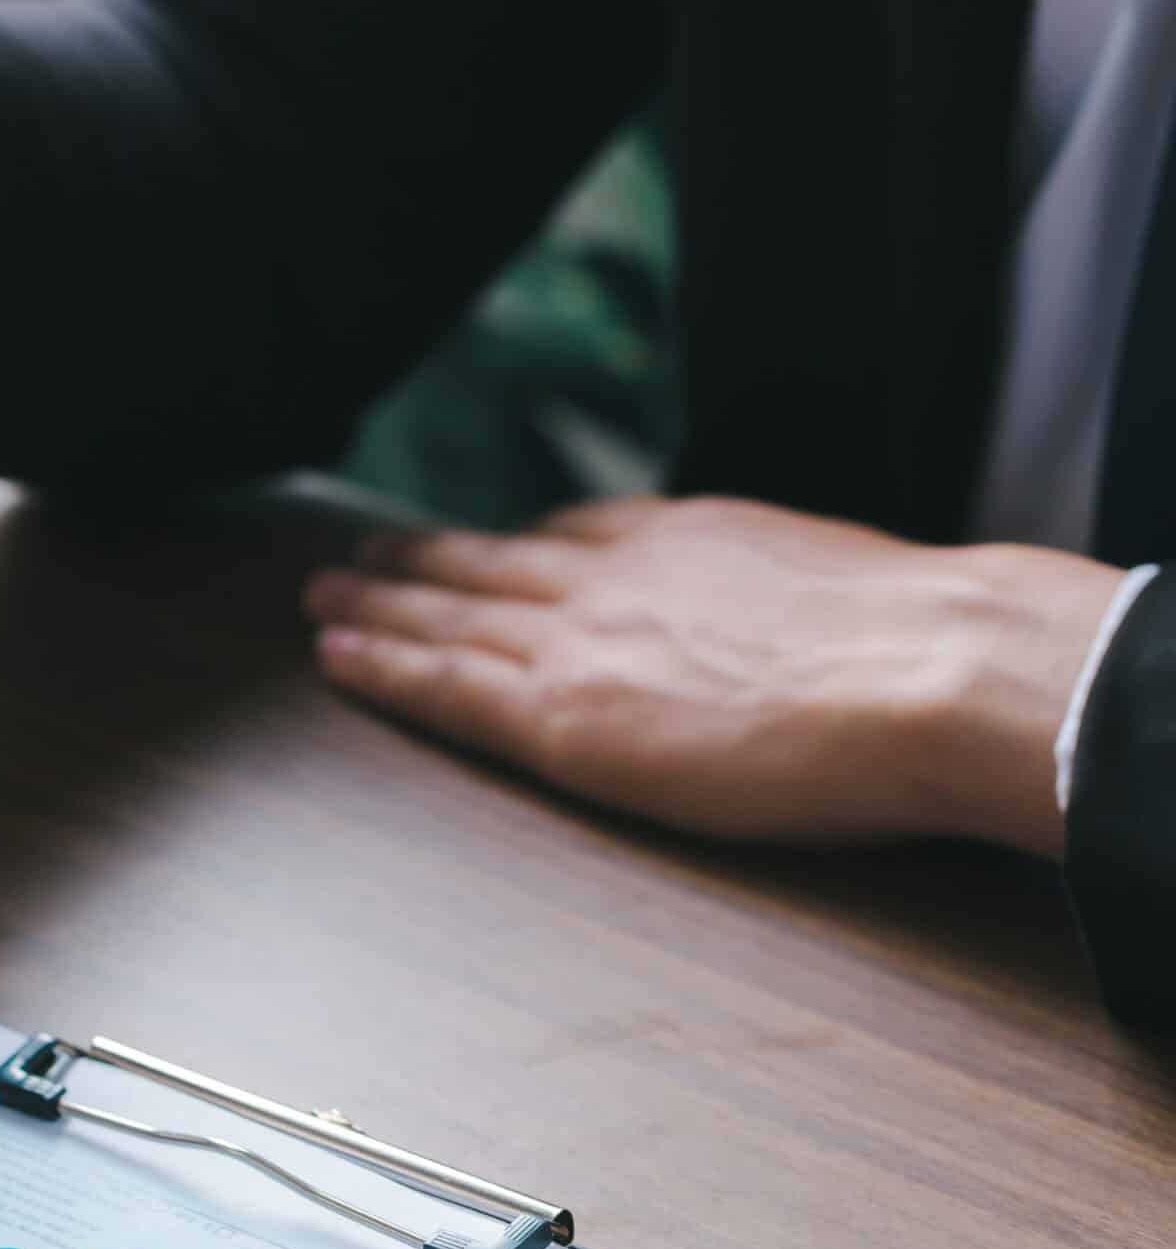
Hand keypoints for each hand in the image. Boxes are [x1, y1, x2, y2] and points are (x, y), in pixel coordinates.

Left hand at [303, 496, 1125, 855]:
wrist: (921, 671)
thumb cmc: (924, 644)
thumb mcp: (842, 577)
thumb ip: (789, 592)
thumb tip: (813, 621)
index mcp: (689, 536)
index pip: (580, 534)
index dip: (521, 544)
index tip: (488, 544)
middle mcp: (617, 575)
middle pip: (493, 561)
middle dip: (423, 558)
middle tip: (362, 552)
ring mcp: (579, 640)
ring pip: (452, 613)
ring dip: (379, 600)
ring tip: (324, 595)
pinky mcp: (559, 715)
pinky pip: (446, 686)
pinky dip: (384, 664)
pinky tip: (338, 654)